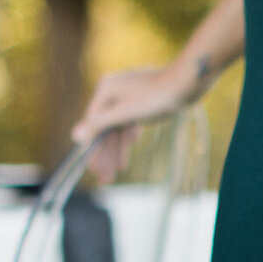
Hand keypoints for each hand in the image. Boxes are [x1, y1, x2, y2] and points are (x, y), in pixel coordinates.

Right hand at [70, 58, 202, 181]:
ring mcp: (128, 93)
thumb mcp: (124, 113)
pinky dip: (129, 134)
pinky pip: (130, 120)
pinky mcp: (143, 97)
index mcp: (105, 90)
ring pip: (119, 126)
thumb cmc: (155, 97)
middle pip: (106, 128)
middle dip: (106, 154)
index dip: (93, 150)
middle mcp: (113, 90)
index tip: (94, 171)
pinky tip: (131, 145)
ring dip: (118, 148)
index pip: (93, 126)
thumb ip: (99, 124)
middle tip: (106, 178)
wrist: (187, 82)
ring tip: (118, 170)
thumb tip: (76, 135)